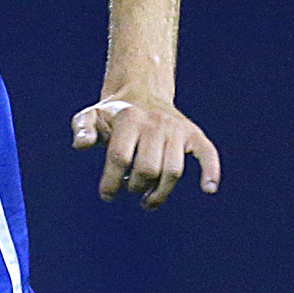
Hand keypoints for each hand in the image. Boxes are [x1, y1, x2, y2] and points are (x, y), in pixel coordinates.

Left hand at [72, 96, 221, 207]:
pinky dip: (211, 172)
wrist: (142, 93)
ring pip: (173, 171)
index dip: (111, 183)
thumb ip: (82, 128)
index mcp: (130, 118)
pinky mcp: (193, 135)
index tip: (107, 195)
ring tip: (147, 199)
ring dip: (160, 193)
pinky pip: (207, 154)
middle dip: (136, 187)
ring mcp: (177, 129)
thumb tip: (82, 144)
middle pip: (148, 169)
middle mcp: (156, 122)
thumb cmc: (114, 115)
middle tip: (130, 187)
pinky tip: (208, 189)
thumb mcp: (91, 116)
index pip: (120, 158)